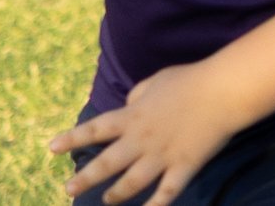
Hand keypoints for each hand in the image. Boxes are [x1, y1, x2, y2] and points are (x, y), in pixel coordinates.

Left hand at [50, 63, 242, 204]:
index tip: (52, 148)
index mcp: (133, 116)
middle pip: (107, 163)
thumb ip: (139, 95)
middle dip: (85, 178)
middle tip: (69, 188)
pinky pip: (166, 193)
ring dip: (115, 194)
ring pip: (131, 183)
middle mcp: (141, 139)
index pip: (95, 129)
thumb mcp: (157, 81)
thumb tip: (130, 103)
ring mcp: (161, 156)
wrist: (223, 91)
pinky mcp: (183, 167)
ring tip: (108, 200)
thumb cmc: (191, 80)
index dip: (72, 139)